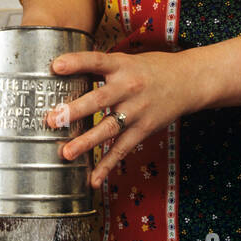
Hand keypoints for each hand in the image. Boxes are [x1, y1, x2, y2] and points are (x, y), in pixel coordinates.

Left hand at [48, 49, 206, 187]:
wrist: (189, 81)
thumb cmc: (151, 69)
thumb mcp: (127, 60)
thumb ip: (101, 68)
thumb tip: (63, 70)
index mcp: (122, 65)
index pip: (97, 61)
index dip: (76, 62)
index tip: (55, 66)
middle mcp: (129, 87)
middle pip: (100, 99)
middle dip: (74, 110)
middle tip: (51, 119)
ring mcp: (137, 110)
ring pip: (109, 128)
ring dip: (86, 142)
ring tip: (66, 153)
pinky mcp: (144, 129)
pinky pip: (122, 149)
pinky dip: (107, 165)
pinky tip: (93, 180)